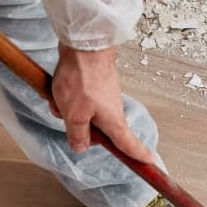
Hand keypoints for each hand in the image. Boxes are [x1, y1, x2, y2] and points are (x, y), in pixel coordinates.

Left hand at [50, 44, 154, 164]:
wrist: (83, 44)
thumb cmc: (82, 79)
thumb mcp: (74, 115)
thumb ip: (78, 135)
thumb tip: (82, 148)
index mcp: (113, 121)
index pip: (128, 144)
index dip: (138, 155)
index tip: (149, 161)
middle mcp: (112, 110)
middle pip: (98, 132)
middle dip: (79, 130)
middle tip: (67, 119)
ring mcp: (103, 98)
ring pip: (84, 115)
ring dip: (68, 111)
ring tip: (59, 100)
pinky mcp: (94, 87)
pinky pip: (79, 101)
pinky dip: (67, 99)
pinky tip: (58, 90)